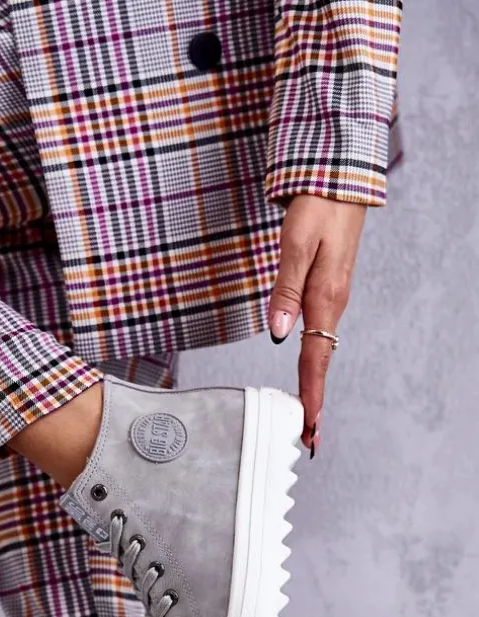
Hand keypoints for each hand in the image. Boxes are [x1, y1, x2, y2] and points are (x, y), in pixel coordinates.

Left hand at [268, 194, 366, 455]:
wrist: (338, 179)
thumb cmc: (317, 207)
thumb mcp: (296, 245)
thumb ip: (285, 290)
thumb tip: (277, 333)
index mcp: (324, 298)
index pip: (315, 358)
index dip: (311, 394)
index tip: (310, 426)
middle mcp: (331, 304)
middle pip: (320, 362)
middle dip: (314, 400)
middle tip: (310, 436)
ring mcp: (330, 298)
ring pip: (321, 350)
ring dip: (313, 384)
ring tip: (308, 415)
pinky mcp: (326, 290)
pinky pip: (320, 335)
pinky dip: (313, 360)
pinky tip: (308, 372)